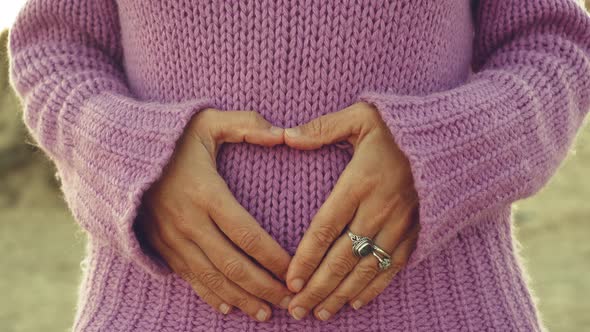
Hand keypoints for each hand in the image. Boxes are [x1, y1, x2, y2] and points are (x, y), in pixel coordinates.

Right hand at [137, 108, 292, 321]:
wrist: (114, 151)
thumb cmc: (169, 135)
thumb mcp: (207, 121)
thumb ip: (246, 125)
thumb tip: (284, 134)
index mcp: (206, 193)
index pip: (248, 235)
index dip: (273, 257)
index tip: (295, 270)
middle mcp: (189, 222)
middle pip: (233, 265)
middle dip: (264, 287)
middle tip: (289, 301)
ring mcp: (172, 238)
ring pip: (211, 278)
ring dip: (240, 298)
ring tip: (265, 313)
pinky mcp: (161, 246)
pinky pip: (188, 277)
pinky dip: (209, 294)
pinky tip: (228, 306)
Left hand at [282, 101, 419, 320]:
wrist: (454, 137)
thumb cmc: (401, 125)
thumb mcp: (361, 116)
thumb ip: (322, 128)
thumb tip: (285, 135)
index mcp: (360, 183)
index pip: (325, 228)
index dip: (305, 258)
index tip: (288, 281)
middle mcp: (380, 209)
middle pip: (343, 258)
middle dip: (317, 287)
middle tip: (296, 309)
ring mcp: (401, 224)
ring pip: (365, 269)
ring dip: (341, 294)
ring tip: (320, 313)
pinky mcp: (417, 231)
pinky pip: (393, 266)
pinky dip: (374, 287)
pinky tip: (356, 302)